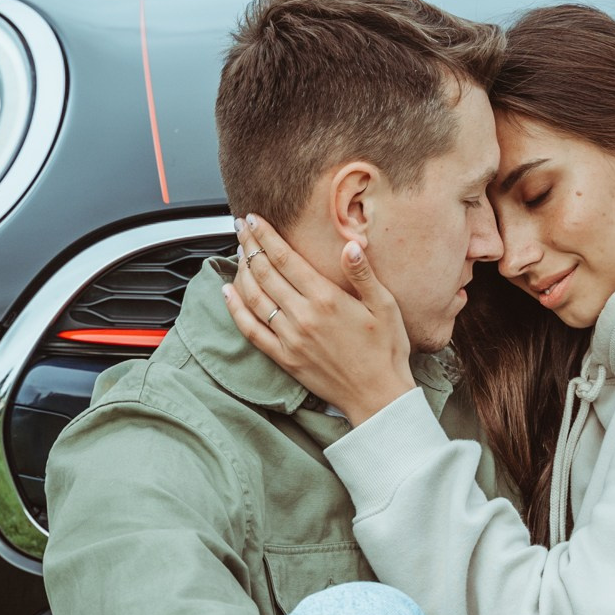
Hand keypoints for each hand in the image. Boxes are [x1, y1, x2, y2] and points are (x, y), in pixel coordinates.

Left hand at [221, 214, 417, 423]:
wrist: (379, 396)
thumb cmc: (386, 351)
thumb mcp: (384, 306)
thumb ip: (363, 274)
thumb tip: (350, 246)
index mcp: (327, 298)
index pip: (285, 258)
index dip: (265, 235)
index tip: (253, 219)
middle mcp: (303, 316)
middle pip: (265, 272)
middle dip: (249, 245)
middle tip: (239, 227)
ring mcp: (290, 338)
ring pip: (254, 297)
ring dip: (242, 271)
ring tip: (237, 251)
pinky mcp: (285, 358)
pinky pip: (251, 331)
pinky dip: (236, 310)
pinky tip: (227, 293)